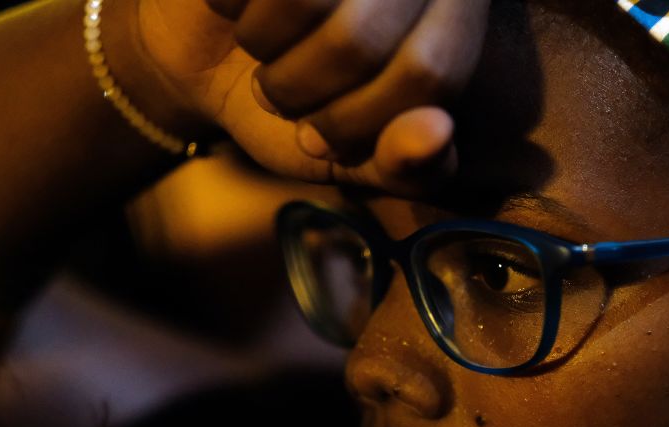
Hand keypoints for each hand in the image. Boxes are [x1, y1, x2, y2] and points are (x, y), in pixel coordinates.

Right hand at [132, 0, 489, 193]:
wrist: (215, 59)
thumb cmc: (307, 109)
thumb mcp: (363, 158)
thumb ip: (415, 167)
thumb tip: (436, 133)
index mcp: (454, 16)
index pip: (429, 72)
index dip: (361, 122)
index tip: (320, 140)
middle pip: (359, 40)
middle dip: (300, 93)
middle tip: (280, 99)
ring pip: (308, 1)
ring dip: (262, 52)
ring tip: (261, 53)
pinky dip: (231, 8)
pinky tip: (238, 8)